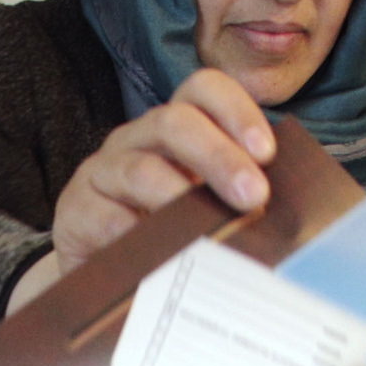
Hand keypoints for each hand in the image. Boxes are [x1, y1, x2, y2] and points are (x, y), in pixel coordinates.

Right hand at [47, 68, 276, 283]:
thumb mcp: (204, 209)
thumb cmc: (165, 235)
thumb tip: (290, 216)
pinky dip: (135, 234)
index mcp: (175, 128)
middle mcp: (137, 138)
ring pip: (140, 168)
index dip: (236, 111)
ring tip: (208, 230)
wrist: (105, 275)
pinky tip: (160, 254)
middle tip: (254, 196)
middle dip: (220, 157)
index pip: (203, 89)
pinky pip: (104, 216)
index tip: (267, 153)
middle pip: (174, 122)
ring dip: (180, 197)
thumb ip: (238, 199)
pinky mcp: (75, 211)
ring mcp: (103, 172)